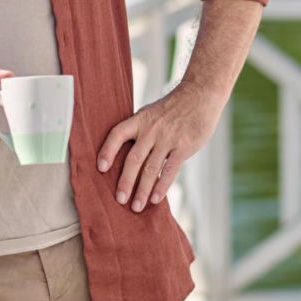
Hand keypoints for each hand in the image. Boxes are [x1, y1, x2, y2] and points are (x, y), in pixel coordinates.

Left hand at [97, 81, 223, 211]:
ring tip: (136, 206)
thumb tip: (125, 153)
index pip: (117, 134)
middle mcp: (151, 129)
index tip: (100, 168)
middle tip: (119, 200)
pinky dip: (161, 186)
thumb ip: (140, 130)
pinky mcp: (184, 146)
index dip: (107, 150)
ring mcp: (168, 138)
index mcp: (140, 119)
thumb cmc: (173, 107)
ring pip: (151, 169)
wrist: (200, 95)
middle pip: (133, 159)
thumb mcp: (152, 112)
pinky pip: (170, 170)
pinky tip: (155, 198)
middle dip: (125, 181)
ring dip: (142, 190)